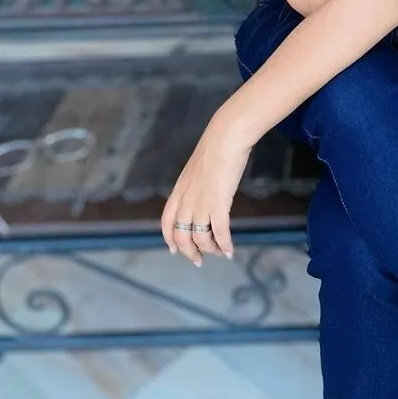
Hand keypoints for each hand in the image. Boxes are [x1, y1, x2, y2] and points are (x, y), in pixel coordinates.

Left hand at [161, 106, 251, 264]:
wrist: (226, 138)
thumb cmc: (216, 147)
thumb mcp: (197, 168)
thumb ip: (195, 184)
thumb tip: (203, 191)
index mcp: (179, 191)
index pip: (167, 222)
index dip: (170, 239)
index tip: (175, 251)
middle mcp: (186, 201)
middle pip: (181, 236)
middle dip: (190, 251)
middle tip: (199, 260)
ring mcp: (201, 203)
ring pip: (200, 238)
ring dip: (210, 249)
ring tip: (219, 252)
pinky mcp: (218, 204)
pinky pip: (219, 232)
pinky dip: (225, 244)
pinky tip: (230, 250)